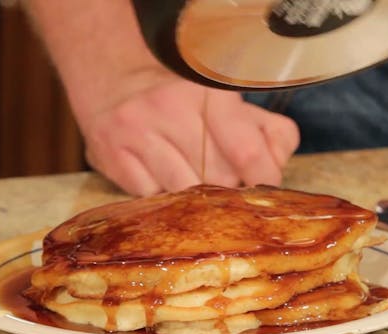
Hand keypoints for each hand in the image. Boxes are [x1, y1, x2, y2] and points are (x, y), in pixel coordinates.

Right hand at [77, 69, 299, 195]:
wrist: (112, 82)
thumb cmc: (183, 101)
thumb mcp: (231, 104)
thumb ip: (269, 132)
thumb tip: (277, 166)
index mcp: (209, 92)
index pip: (247, 151)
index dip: (263, 179)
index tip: (263, 187)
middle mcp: (170, 107)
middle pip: (217, 179)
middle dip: (227, 188)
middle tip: (221, 179)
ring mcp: (136, 131)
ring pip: (183, 192)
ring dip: (193, 197)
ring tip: (190, 179)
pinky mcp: (110, 155)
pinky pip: (150, 196)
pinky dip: (159, 195)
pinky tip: (157, 175)